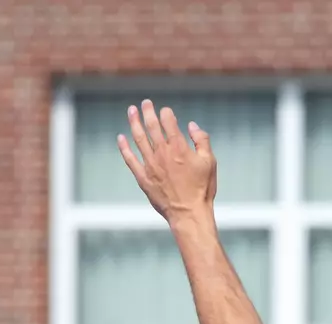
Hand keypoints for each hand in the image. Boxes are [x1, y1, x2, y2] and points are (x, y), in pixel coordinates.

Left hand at [116, 99, 216, 224]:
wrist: (189, 213)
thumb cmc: (202, 189)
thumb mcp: (210, 162)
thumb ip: (202, 141)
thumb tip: (192, 125)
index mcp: (179, 148)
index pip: (168, 122)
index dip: (166, 114)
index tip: (165, 111)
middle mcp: (162, 153)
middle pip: (151, 126)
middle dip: (148, 112)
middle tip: (145, 102)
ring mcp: (150, 165)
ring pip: (138, 138)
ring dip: (134, 122)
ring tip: (131, 111)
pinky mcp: (143, 177)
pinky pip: (130, 159)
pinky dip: (124, 147)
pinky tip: (121, 138)